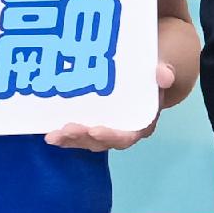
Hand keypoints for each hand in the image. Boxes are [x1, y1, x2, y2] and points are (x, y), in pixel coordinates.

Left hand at [47, 59, 176, 150]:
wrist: (143, 76)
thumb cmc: (150, 75)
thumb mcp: (160, 71)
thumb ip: (164, 73)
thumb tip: (163, 74)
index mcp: (141, 123)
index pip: (127, 136)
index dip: (111, 136)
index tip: (95, 130)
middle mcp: (123, 132)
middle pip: (102, 141)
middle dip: (83, 138)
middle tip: (66, 130)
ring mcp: (106, 130)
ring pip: (88, 140)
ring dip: (70, 140)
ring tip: (52, 136)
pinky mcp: (92, 125)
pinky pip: (79, 134)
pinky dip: (64, 136)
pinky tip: (49, 134)